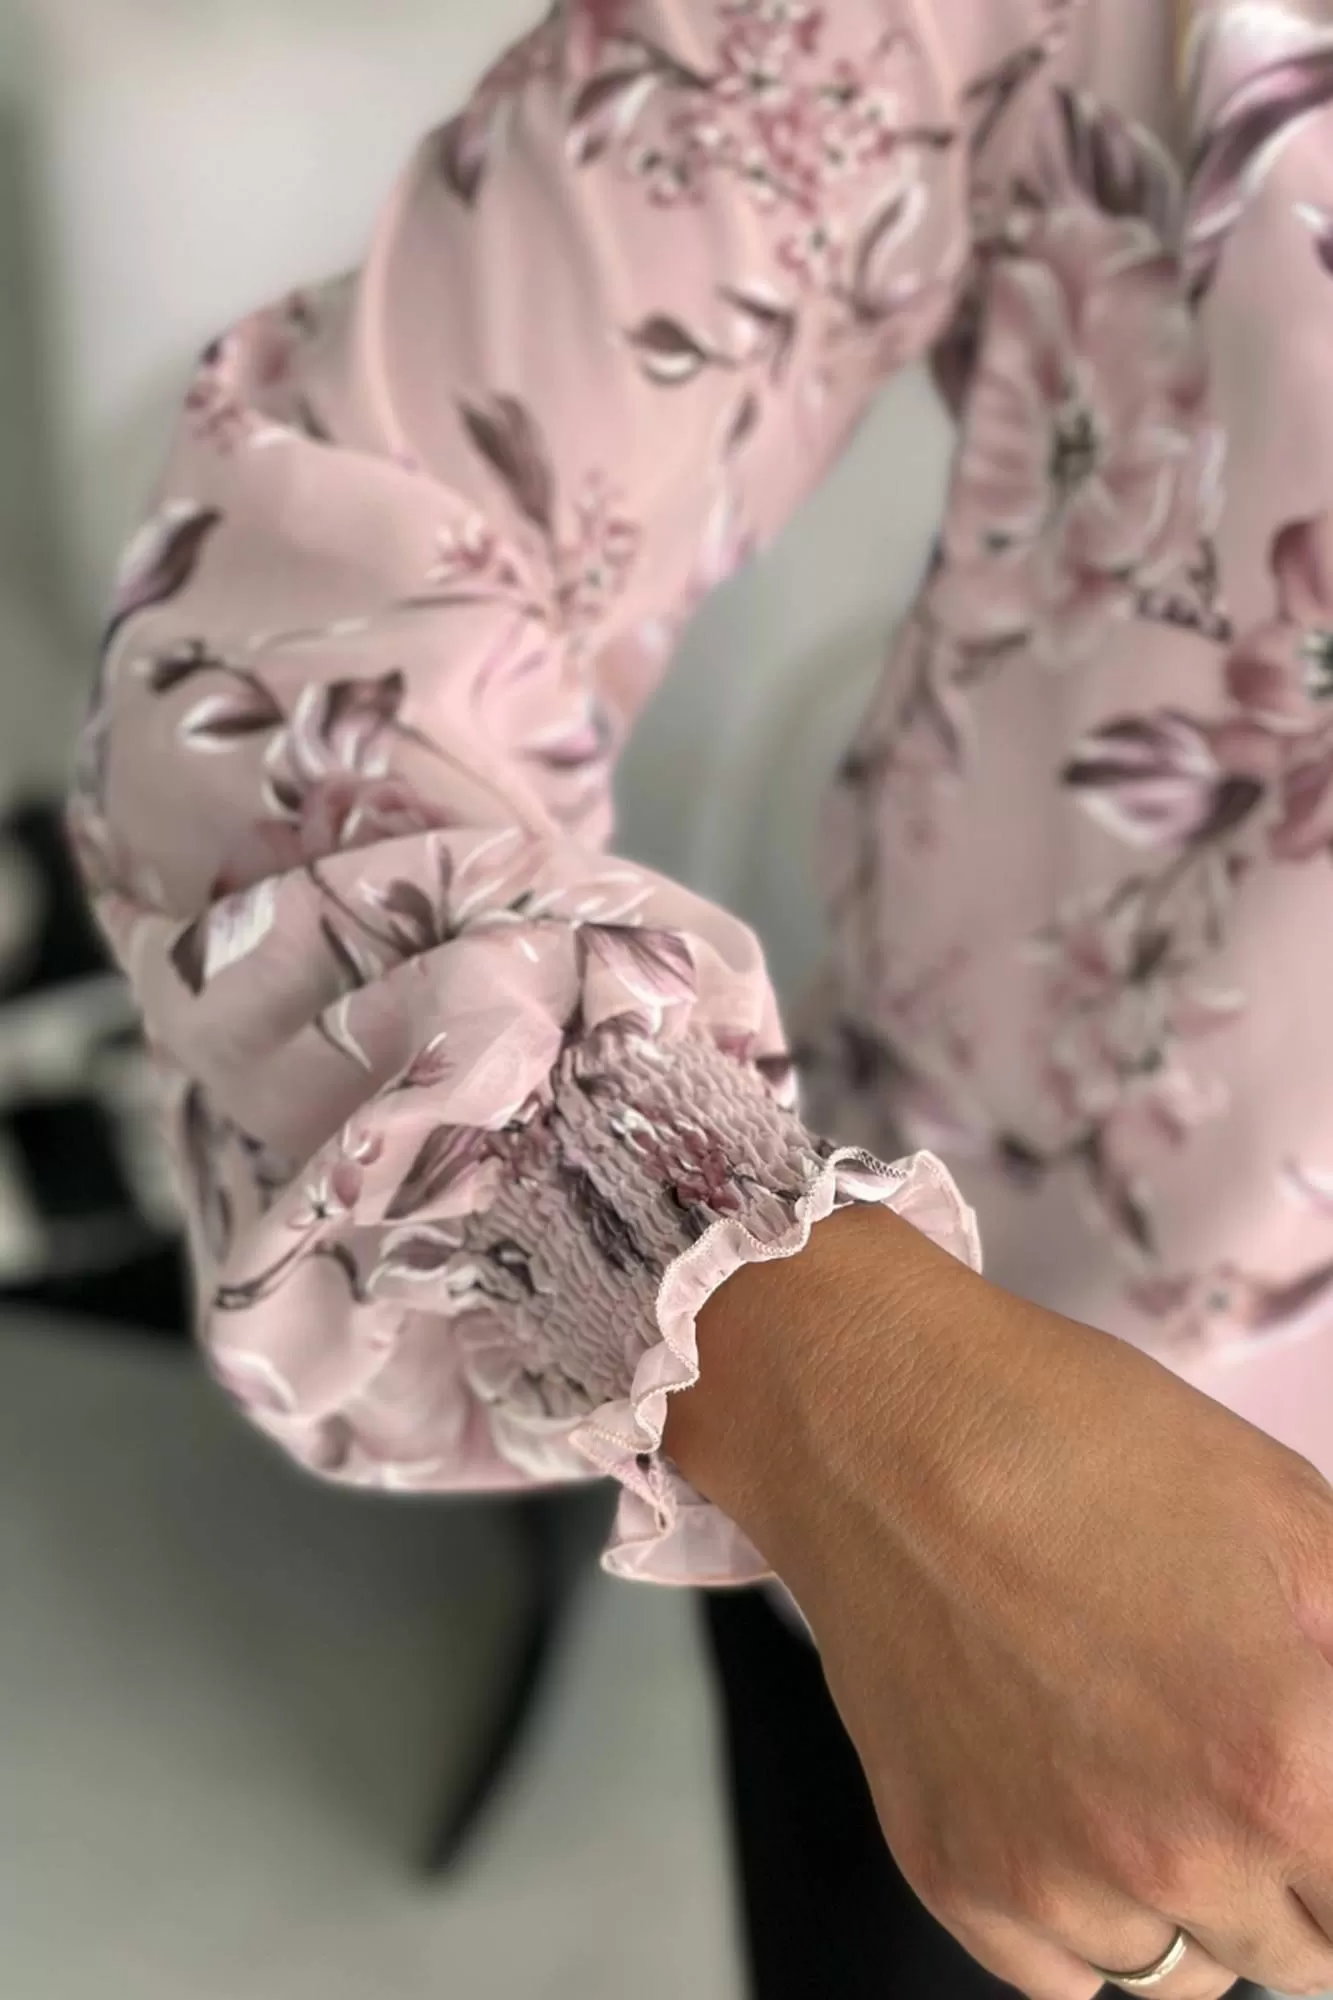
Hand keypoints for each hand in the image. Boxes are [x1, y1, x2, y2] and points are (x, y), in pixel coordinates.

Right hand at [666, 1203, 1332, 1998]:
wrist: (882, 1421)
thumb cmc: (1077, 1439)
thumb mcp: (1291, 1510)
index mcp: (1278, 1763)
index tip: (1313, 1784)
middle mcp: (1169, 1853)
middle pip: (1298, 1957)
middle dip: (1296, 1874)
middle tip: (1245, 1767)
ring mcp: (1049, 1876)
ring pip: (1180, 1976)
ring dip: (1192, 1903)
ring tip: (1149, 1773)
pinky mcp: (952, 1872)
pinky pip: (1059, 1974)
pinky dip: (1081, 1919)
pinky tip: (1066, 1802)